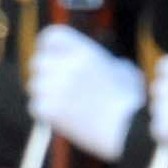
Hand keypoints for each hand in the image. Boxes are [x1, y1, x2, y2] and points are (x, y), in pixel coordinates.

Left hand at [27, 24, 144, 160]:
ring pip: (35, 86)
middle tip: (57, 88)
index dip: (48, 46)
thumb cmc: (131, 104)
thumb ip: (111, 64)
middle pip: (38, 62)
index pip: (52, 36)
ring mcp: (56, 86)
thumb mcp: (127, 74)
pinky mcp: (49, 108)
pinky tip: (65, 119)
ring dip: (46, 95)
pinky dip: (47, 113)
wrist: (128, 131)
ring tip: (67, 107)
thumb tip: (112, 64)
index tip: (50, 56)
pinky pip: (36, 106)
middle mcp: (68, 65)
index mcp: (85, 52)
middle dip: (45, 75)